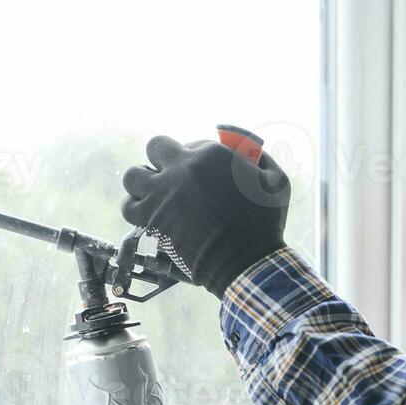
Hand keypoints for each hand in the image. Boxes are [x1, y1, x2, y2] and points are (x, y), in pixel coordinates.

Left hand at [119, 135, 290, 299]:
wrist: (246, 262)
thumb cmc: (264, 223)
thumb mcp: (276, 180)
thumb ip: (260, 157)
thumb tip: (245, 149)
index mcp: (209, 154)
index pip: (188, 142)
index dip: (193, 155)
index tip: (200, 170)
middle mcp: (180, 170)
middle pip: (154, 148)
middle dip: (161, 159)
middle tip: (171, 176)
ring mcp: (163, 196)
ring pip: (133, 176)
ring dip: (142, 183)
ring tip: (154, 194)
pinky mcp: (153, 221)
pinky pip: (129, 207)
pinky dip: (136, 209)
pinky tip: (148, 213)